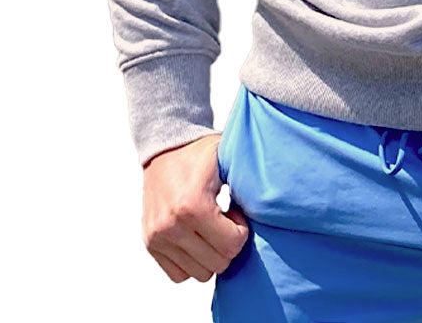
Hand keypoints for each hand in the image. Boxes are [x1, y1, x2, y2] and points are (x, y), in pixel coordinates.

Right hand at [141, 133, 248, 282]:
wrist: (165, 147)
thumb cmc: (201, 154)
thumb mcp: (228, 160)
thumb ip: (248, 183)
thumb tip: (272, 203)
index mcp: (192, 206)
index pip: (232, 246)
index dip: (241, 230)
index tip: (235, 212)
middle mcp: (171, 226)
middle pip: (217, 264)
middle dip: (227, 244)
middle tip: (224, 220)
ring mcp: (157, 237)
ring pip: (199, 273)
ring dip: (210, 254)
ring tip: (210, 227)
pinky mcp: (150, 243)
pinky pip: (179, 274)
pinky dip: (192, 261)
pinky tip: (197, 237)